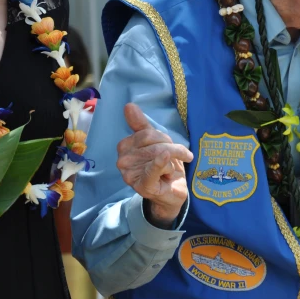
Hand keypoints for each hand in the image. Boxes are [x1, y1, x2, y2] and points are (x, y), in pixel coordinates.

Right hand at [116, 103, 193, 226]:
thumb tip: (128, 106)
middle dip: (171, 148)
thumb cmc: (164, 166)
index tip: (172, 147)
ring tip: (170, 170)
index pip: (147, 132)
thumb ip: (141, 125)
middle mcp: (123, 160)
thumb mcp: (156, 143)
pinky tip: (165, 158)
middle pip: (154, 142)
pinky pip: (152, 169)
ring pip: (158, 154)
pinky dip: (160, 163)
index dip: (164, 138)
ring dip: (172, 161)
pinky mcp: (141, 185)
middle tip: (176, 158)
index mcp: (124, 146)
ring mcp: (130, 174)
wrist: (172, 192)